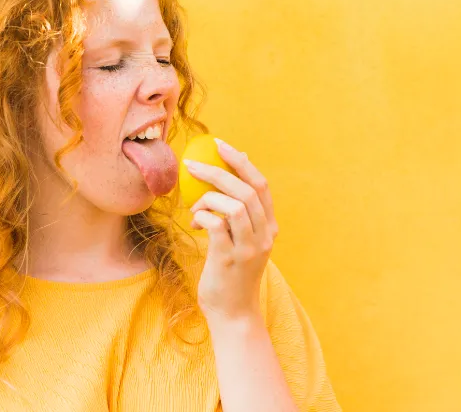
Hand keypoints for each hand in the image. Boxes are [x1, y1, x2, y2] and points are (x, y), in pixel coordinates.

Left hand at [184, 138, 279, 322]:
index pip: (261, 185)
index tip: (221, 145)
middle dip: (218, 171)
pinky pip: (216, 225)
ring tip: (195, 209)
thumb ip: (237, 217)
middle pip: (247, 190)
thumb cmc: (230, 275)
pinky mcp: (229, 259)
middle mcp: (264, 235)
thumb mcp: (241, 242)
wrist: (233, 314)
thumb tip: (221, 182)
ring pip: (235, 205)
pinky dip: (202, 217)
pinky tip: (194, 223)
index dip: (241, 162)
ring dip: (208, 199)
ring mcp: (249, 248)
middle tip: (192, 165)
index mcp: (268, 227)